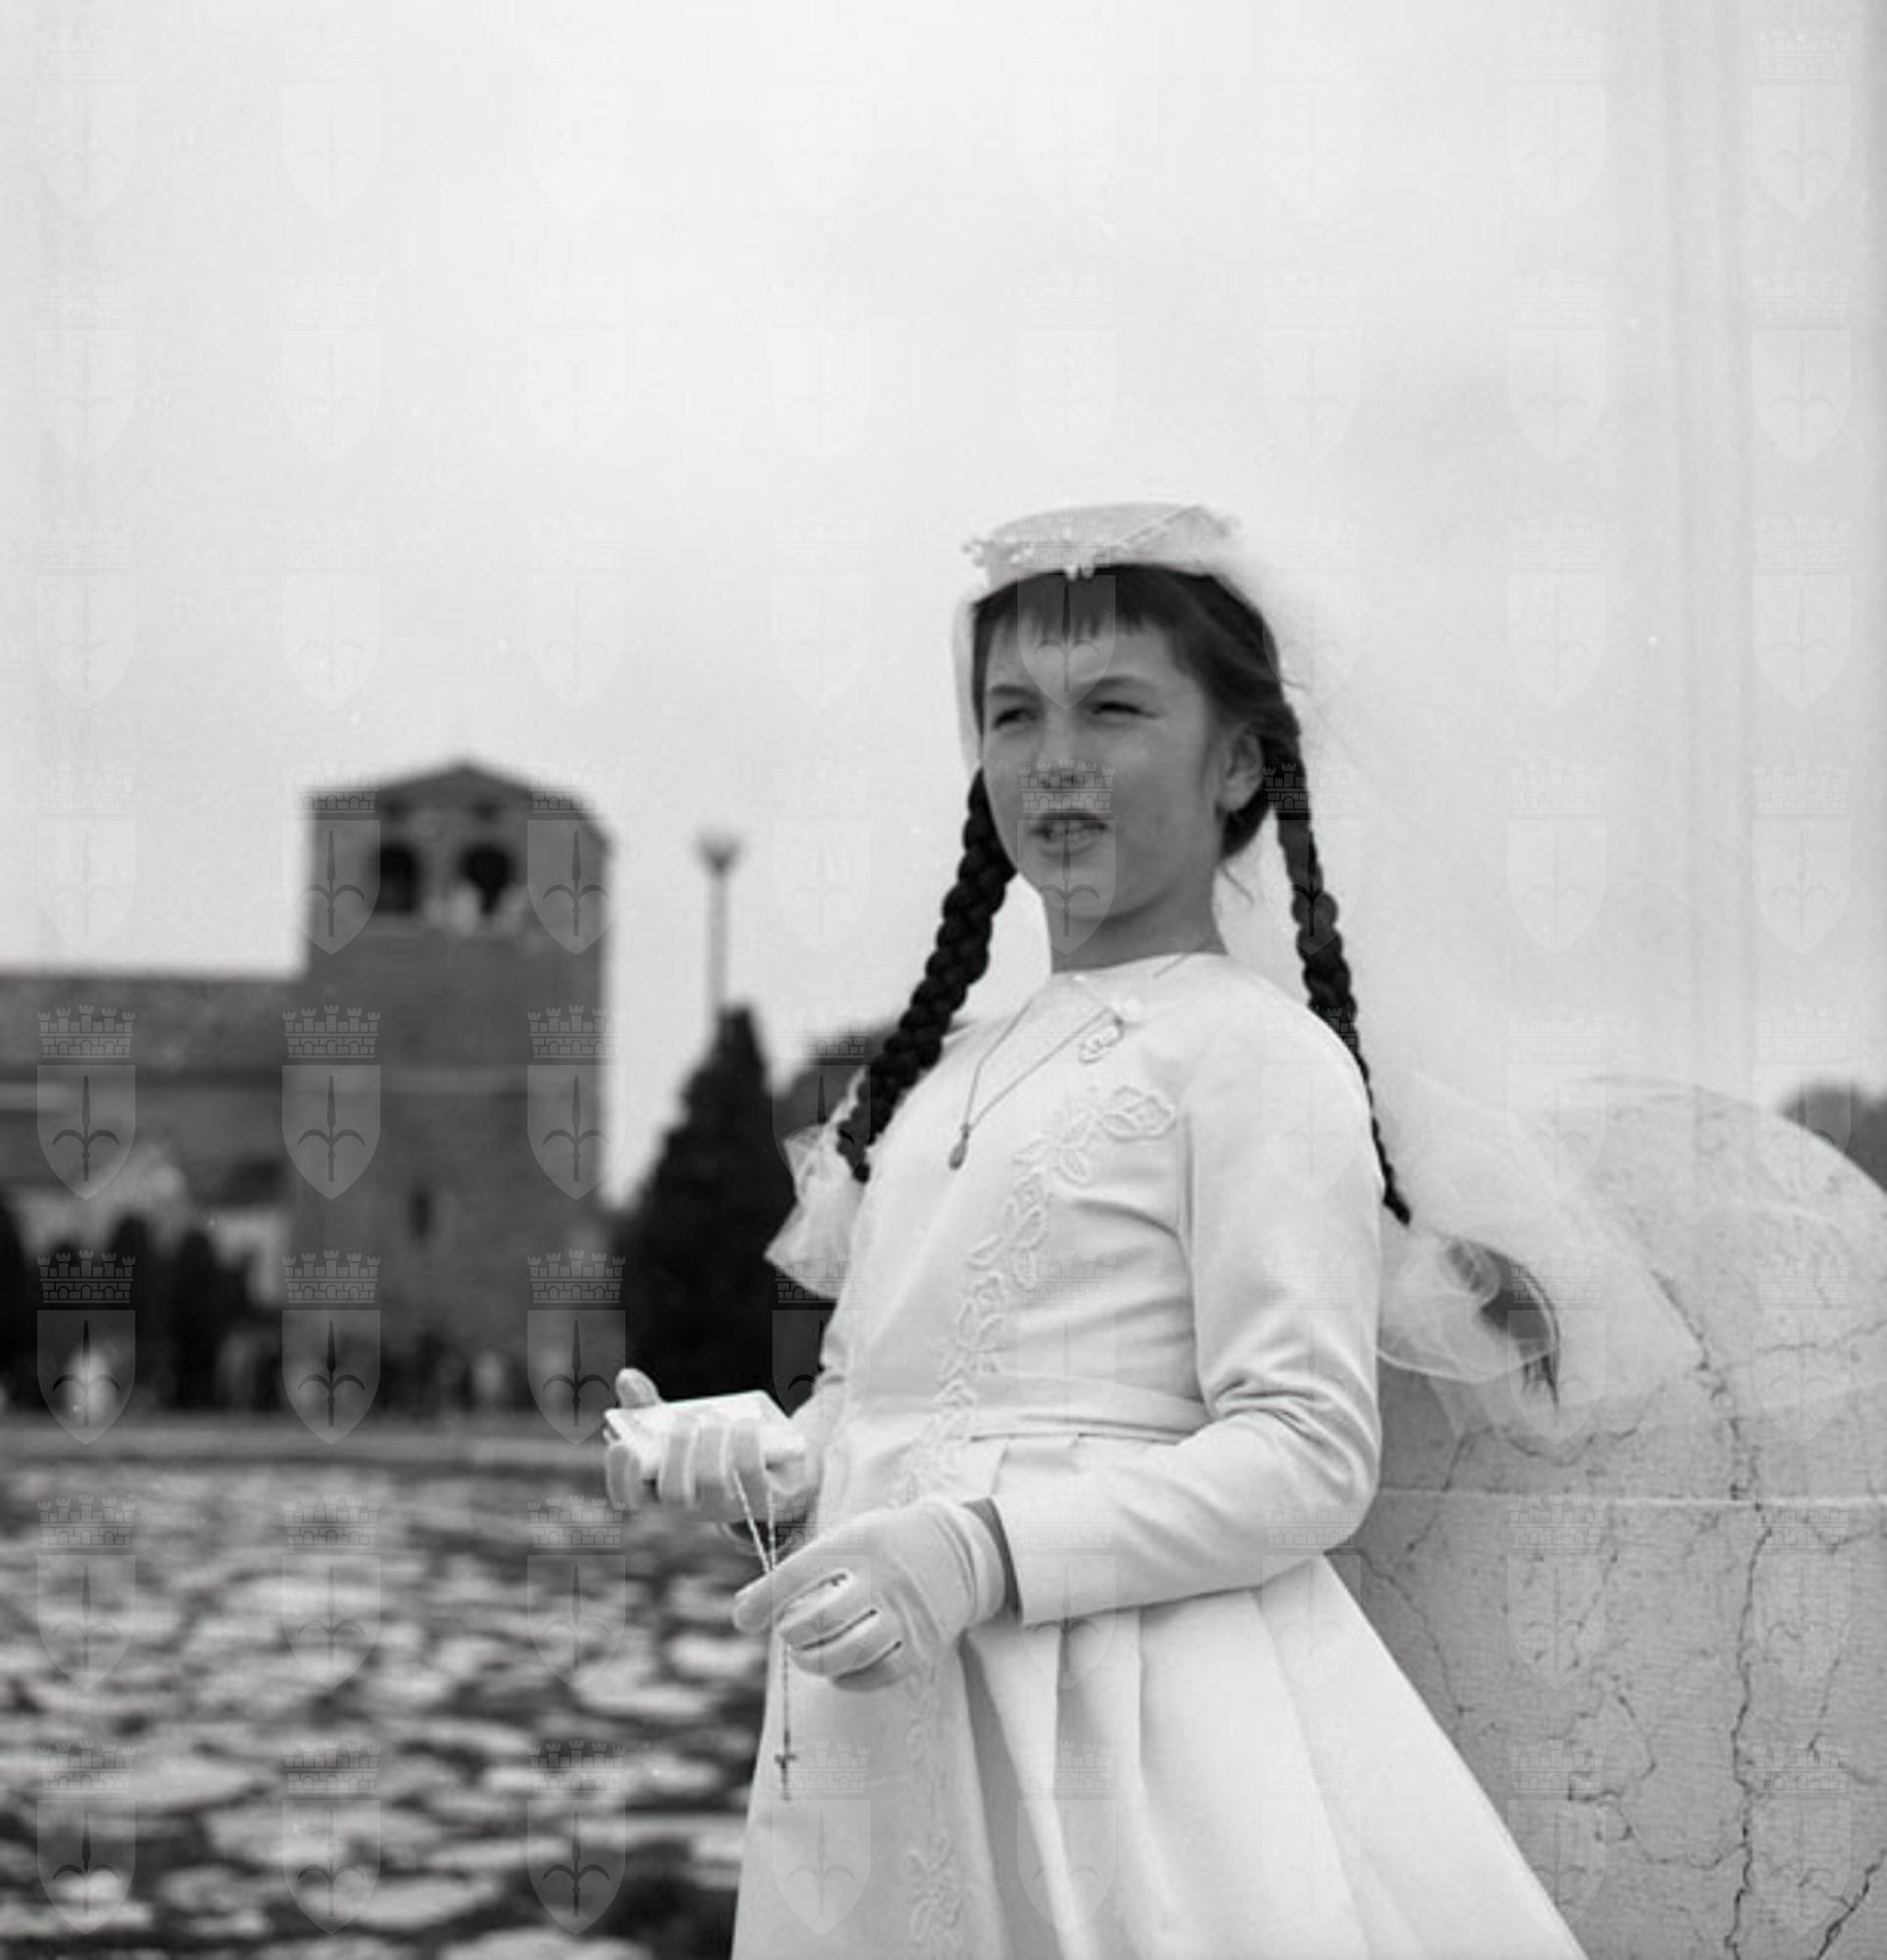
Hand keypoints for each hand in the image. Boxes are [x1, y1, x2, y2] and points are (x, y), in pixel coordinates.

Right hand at [603, 1369, 816, 1525]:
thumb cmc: (718, 1442)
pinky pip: (752, 1476)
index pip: (630, 1497)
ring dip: (711, 1444)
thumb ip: (651, 1404)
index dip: (622, 1476)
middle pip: (673, 1494)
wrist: (778, 1458)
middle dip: (677, 1453)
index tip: (624, 1446)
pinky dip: (745, 1444)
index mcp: (663, 1489)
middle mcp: (692, 1507)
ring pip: (711, 1483)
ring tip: (717, 1420)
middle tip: (685, 1422)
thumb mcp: (684, 1424)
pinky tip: (744, 1424)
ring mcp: (728, 1507)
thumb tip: (626, 1377)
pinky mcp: (765, 1500)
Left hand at [730, 1495, 1006, 1691]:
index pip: (798, 1574)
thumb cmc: (887, 1545)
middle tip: (788, 1632)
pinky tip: (838, 1669)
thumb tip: (744, 1608)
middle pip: (820, 1621)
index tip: (745, 1618)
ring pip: (847, 1653)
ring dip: (814, 1660)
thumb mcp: (848, 1538)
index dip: (764, 1600)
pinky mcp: (921, 1646)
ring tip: (807, 1654)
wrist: (959, 1551)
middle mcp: (882, 1579)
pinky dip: (846, 1678)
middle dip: (791, 1634)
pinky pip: (875, 1674)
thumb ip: (800, 1570)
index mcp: (858, 1544)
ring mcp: (905, 1615)